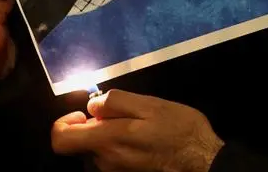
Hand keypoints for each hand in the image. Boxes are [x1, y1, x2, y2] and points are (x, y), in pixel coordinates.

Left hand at [51, 90, 224, 171]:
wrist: (206, 164)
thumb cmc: (180, 130)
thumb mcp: (151, 105)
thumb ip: (116, 103)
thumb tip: (92, 106)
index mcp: (108, 141)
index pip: (61, 140)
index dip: (64, 123)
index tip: (84, 113)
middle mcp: (106, 162)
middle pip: (81, 144)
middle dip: (95, 126)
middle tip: (123, 115)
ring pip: (98, 152)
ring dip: (110, 137)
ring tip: (139, 128)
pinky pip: (113, 160)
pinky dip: (120, 148)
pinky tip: (143, 141)